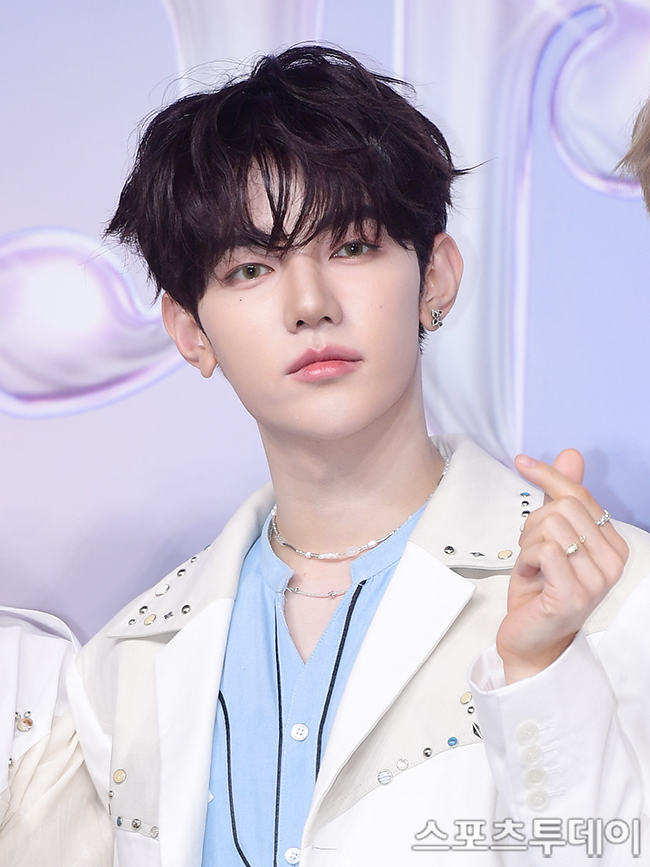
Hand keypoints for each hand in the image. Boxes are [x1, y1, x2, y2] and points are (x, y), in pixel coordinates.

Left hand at [496, 449, 628, 683]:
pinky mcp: (574, 594)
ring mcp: (597, 580)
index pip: (580, 495)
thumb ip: (560, 499)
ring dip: (528, 544)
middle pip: (563, 507)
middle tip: (530, 551)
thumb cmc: (540, 591)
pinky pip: (545, 550)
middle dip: (533, 523)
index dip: (548, 476)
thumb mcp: (549, 538)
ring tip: (532, 567)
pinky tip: (530, 577)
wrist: (531, 640)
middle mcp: (612, 562)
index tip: (521, 462)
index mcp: (612, 545)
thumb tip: (571, 455)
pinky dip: (526, 559)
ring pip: (551, 525)